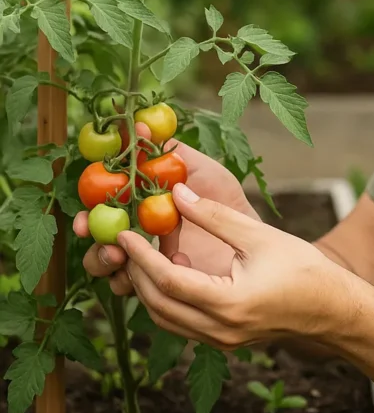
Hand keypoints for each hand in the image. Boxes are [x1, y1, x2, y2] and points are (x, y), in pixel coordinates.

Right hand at [73, 123, 259, 294]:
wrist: (252, 234)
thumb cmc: (226, 197)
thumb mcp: (201, 169)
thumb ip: (170, 152)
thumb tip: (140, 124)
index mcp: (138, 204)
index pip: (101, 208)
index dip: (87, 211)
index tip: (83, 215)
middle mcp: (137, 232)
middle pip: (99, 241)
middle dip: (93, 245)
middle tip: (105, 245)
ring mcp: (148, 259)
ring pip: (111, 267)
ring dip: (106, 265)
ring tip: (121, 259)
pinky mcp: (163, 281)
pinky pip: (137, 288)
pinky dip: (136, 283)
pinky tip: (160, 271)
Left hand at [118, 183, 360, 349]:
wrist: (333, 309)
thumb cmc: (304, 269)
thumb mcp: (259, 236)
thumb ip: (216, 216)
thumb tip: (177, 192)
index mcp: (228, 304)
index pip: (167, 280)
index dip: (141, 255)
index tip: (124, 232)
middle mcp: (218, 330)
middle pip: (158, 305)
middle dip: (137, 272)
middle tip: (128, 241)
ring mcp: (221, 341)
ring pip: (166, 318)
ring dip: (150, 288)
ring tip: (147, 255)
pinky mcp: (225, 340)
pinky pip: (183, 323)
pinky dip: (169, 299)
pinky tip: (175, 273)